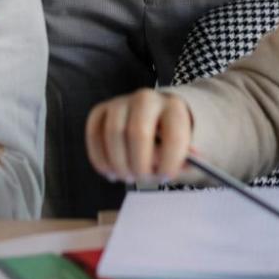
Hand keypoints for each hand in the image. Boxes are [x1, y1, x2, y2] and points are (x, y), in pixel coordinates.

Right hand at [84, 89, 201, 184]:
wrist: (155, 120)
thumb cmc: (170, 141)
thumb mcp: (184, 153)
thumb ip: (183, 162)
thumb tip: (175, 168)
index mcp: (174, 108)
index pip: (173, 135)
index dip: (169, 162)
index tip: (166, 178)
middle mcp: (147, 98)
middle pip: (138, 133)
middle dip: (139, 164)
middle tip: (142, 179)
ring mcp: (122, 102)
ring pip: (113, 132)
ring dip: (118, 163)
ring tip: (127, 178)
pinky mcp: (102, 109)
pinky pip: (94, 132)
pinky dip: (99, 158)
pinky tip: (110, 172)